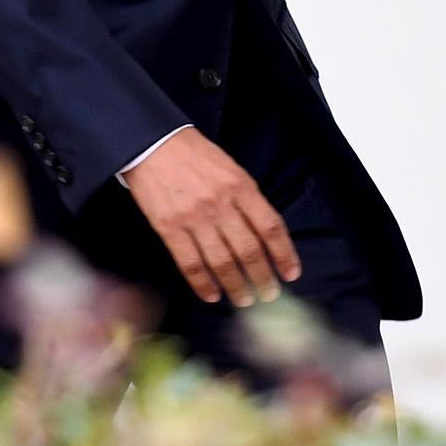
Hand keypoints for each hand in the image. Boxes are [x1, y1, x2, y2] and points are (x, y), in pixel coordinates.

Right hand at [120, 126, 301, 305]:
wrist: (154, 145)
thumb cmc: (197, 156)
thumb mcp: (232, 169)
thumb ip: (248, 199)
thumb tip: (264, 234)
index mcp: (241, 187)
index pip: (270, 227)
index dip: (284, 253)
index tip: (291, 273)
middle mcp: (221, 204)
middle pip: (248, 250)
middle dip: (262, 277)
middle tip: (269, 295)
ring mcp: (194, 218)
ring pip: (221, 262)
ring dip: (236, 285)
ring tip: (245, 300)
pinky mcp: (169, 228)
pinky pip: (190, 263)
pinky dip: (202, 284)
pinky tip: (212, 295)